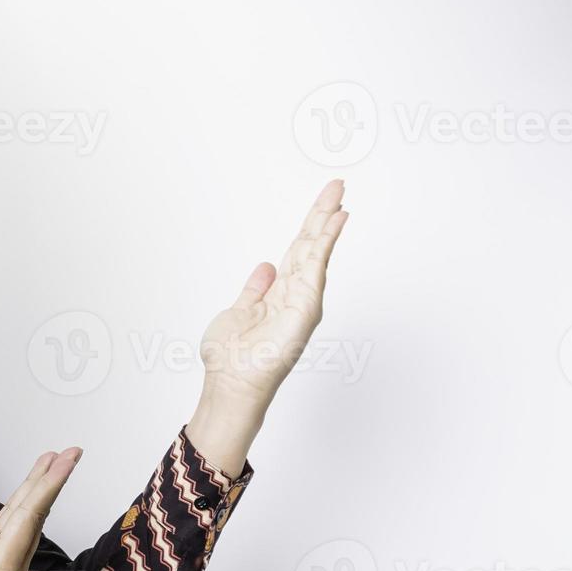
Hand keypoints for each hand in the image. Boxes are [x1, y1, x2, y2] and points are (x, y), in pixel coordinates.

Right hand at [0, 447, 81, 570]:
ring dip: (35, 496)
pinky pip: (7, 540)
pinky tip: (15, 509)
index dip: (46, 486)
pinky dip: (17, 517)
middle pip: (32, 518)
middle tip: (68, 452)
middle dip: (48, 483)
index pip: (28, 519)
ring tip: (47, 469)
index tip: (65, 459)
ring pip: (22, 527)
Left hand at [197, 179, 350, 414]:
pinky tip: (335, 222)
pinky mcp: (305, 308)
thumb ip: (256, 289)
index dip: (309, 227)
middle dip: (323, 214)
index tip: (324, 204)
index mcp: (279, 294)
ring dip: (328, 221)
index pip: (297, 253)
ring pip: (317, 252)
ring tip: (340, 194)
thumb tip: (267, 267)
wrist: (232, 385)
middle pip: (311, 246)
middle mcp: (295, 295)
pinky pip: (316, 267)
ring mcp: (303, 301)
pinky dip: (326, 242)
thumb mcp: (239, 312)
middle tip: (338, 185)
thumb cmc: (232, 359)